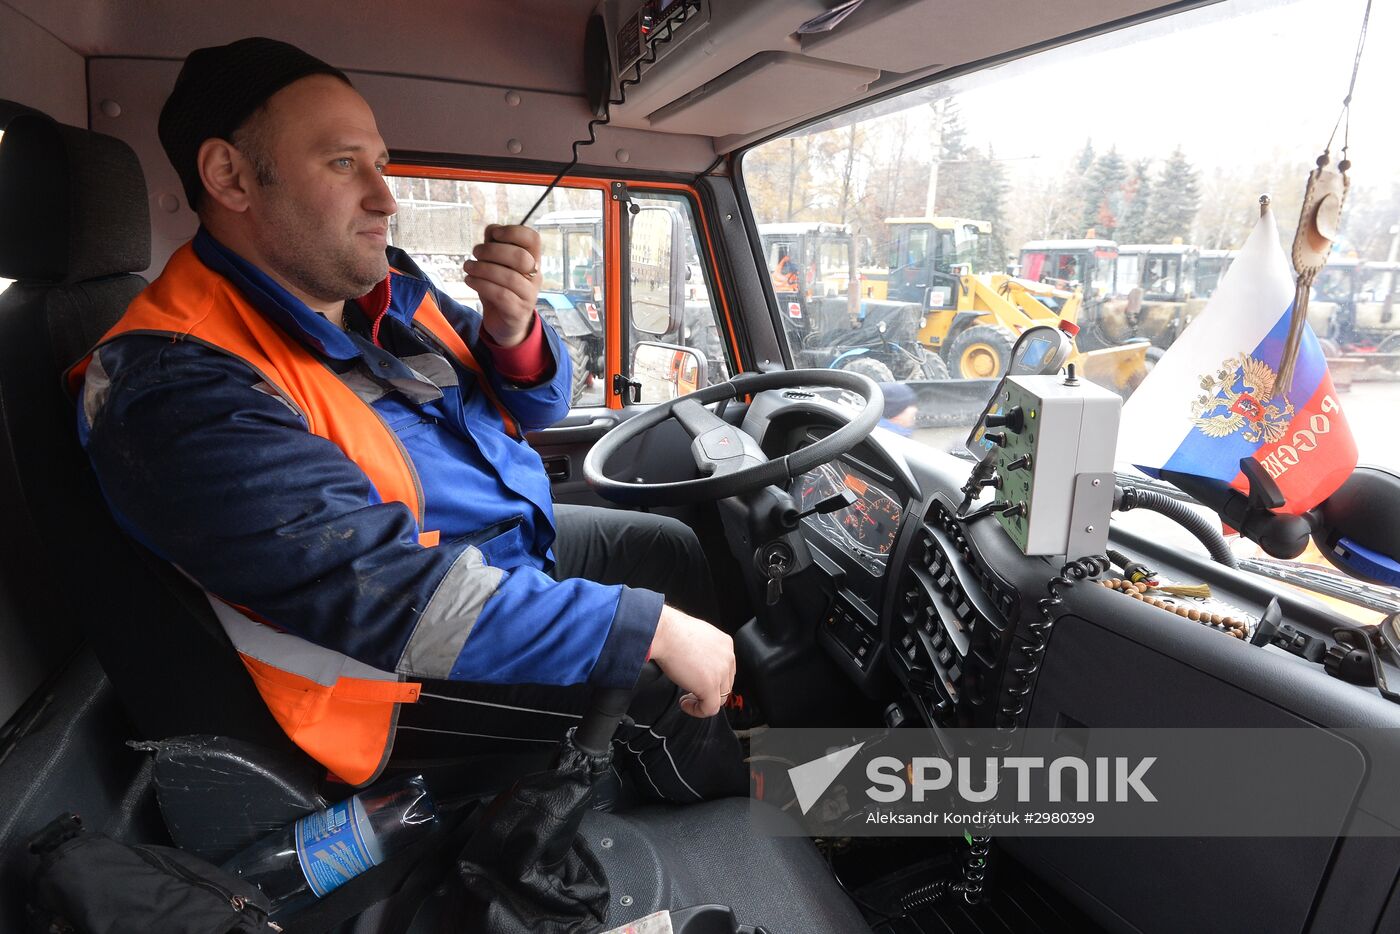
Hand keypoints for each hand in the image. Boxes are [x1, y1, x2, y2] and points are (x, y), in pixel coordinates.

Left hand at [465, 224, 540, 346]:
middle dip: (493, 251)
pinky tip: (470, 280)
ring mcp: (529, 295)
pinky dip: (481, 284)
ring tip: (467, 267)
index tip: (494, 235)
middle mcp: (535, 276)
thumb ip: (496, 245)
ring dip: (483, 268)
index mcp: (532, 259)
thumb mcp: (497, 264)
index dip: (514, 232)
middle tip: (475, 252)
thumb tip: (492, 229)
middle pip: (520, 257)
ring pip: (509, 277)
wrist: (505, 323)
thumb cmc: (500, 288)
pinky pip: (501, 295)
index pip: (533, 239)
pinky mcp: (517, 311)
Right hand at [647, 604, 735, 718]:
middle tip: (690, 691)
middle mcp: (727, 657)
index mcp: (725, 644)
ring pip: (720, 698)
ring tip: (686, 698)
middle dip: (708, 691)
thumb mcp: (695, 637)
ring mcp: (721, 672)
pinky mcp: (710, 686)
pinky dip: (697, 711)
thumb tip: (698, 664)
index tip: (697, 681)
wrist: (664, 632)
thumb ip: (703, 651)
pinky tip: (685, 703)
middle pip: (725, 684)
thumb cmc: (671, 631)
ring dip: (702, 701)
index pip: (727, 669)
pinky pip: (710, 708)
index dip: (713, 679)